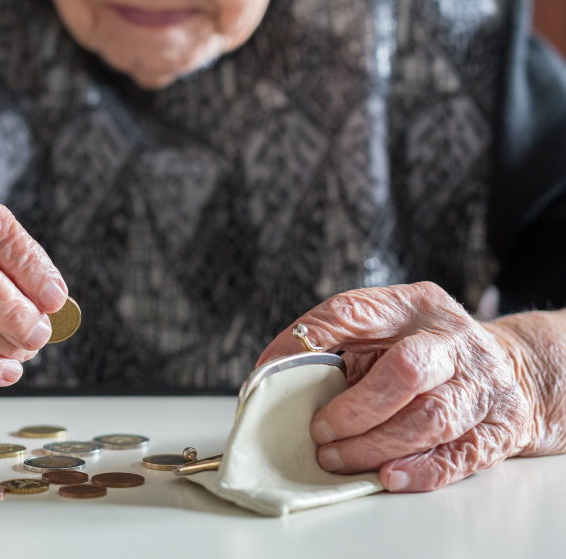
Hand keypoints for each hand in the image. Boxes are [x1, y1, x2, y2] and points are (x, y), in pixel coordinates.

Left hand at [255, 282, 535, 491]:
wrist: (511, 370)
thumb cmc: (426, 351)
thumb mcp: (387, 330)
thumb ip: (339, 344)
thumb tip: (274, 374)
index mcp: (413, 306)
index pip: (354, 311)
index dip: (308, 339)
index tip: (270, 370)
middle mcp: (452, 340)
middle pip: (406, 370)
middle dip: (355, 408)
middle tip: (319, 429)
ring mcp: (481, 384)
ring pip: (431, 419)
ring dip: (375, 445)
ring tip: (336, 458)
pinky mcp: (498, 427)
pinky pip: (459, 455)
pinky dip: (419, 470)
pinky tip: (387, 476)